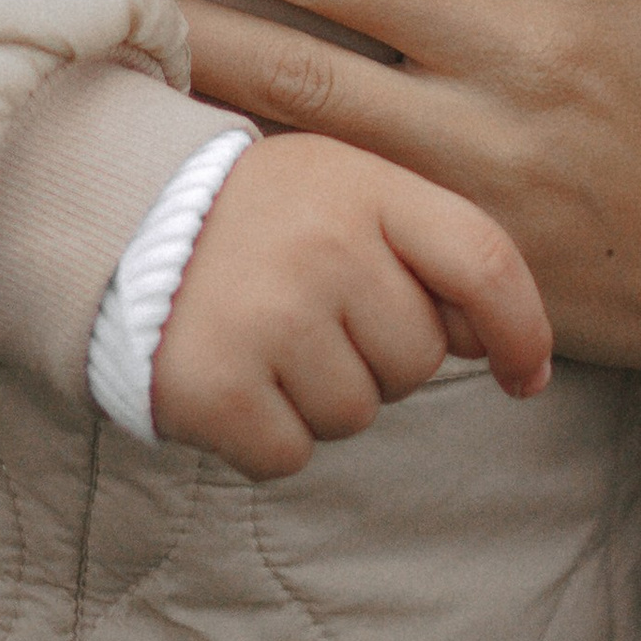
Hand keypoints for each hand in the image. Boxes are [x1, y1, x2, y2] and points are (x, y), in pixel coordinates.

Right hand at [150, 132, 550, 476]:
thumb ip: (428, 248)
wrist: (116, 221)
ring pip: (356, 414)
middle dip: (379, 358)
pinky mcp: (214, 386)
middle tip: (312, 313)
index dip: (521, 331)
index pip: (484, 262)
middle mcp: (323, 246)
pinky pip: (290, 454)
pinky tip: (233, 377)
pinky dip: (265, 435)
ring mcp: (267, 316)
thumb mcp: (345, 189)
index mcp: (366, 186)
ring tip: (265, 337)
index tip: (524, 378)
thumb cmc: (258, 215)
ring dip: (319, 396)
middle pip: (417, 360)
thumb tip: (503, 347)